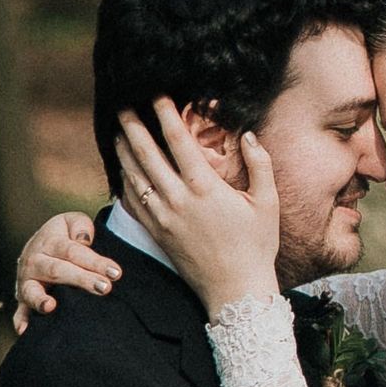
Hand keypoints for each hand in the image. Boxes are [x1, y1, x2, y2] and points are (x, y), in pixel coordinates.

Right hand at [12, 210, 120, 333]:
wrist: (40, 246)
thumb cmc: (64, 236)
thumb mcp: (72, 222)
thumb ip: (81, 227)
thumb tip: (84, 240)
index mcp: (49, 242)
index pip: (73, 251)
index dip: (94, 261)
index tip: (116, 272)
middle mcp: (34, 261)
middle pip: (57, 270)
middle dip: (81, 279)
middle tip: (104, 288)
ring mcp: (27, 281)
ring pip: (32, 290)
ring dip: (40, 300)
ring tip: (51, 307)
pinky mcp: (23, 298)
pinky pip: (20, 311)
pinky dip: (21, 321)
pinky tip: (25, 331)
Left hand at [115, 101, 280, 314]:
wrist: (236, 291)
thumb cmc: (256, 247)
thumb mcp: (268, 203)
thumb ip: (260, 164)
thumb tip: (248, 135)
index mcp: (205, 187)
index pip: (177, 140)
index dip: (165, 113)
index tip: (157, 95)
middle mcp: (178, 199)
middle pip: (146, 153)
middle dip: (133, 126)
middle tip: (123, 106)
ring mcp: (163, 217)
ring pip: (134, 175)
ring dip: (123, 151)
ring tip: (118, 132)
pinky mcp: (157, 233)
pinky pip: (132, 202)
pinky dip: (124, 182)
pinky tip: (123, 171)